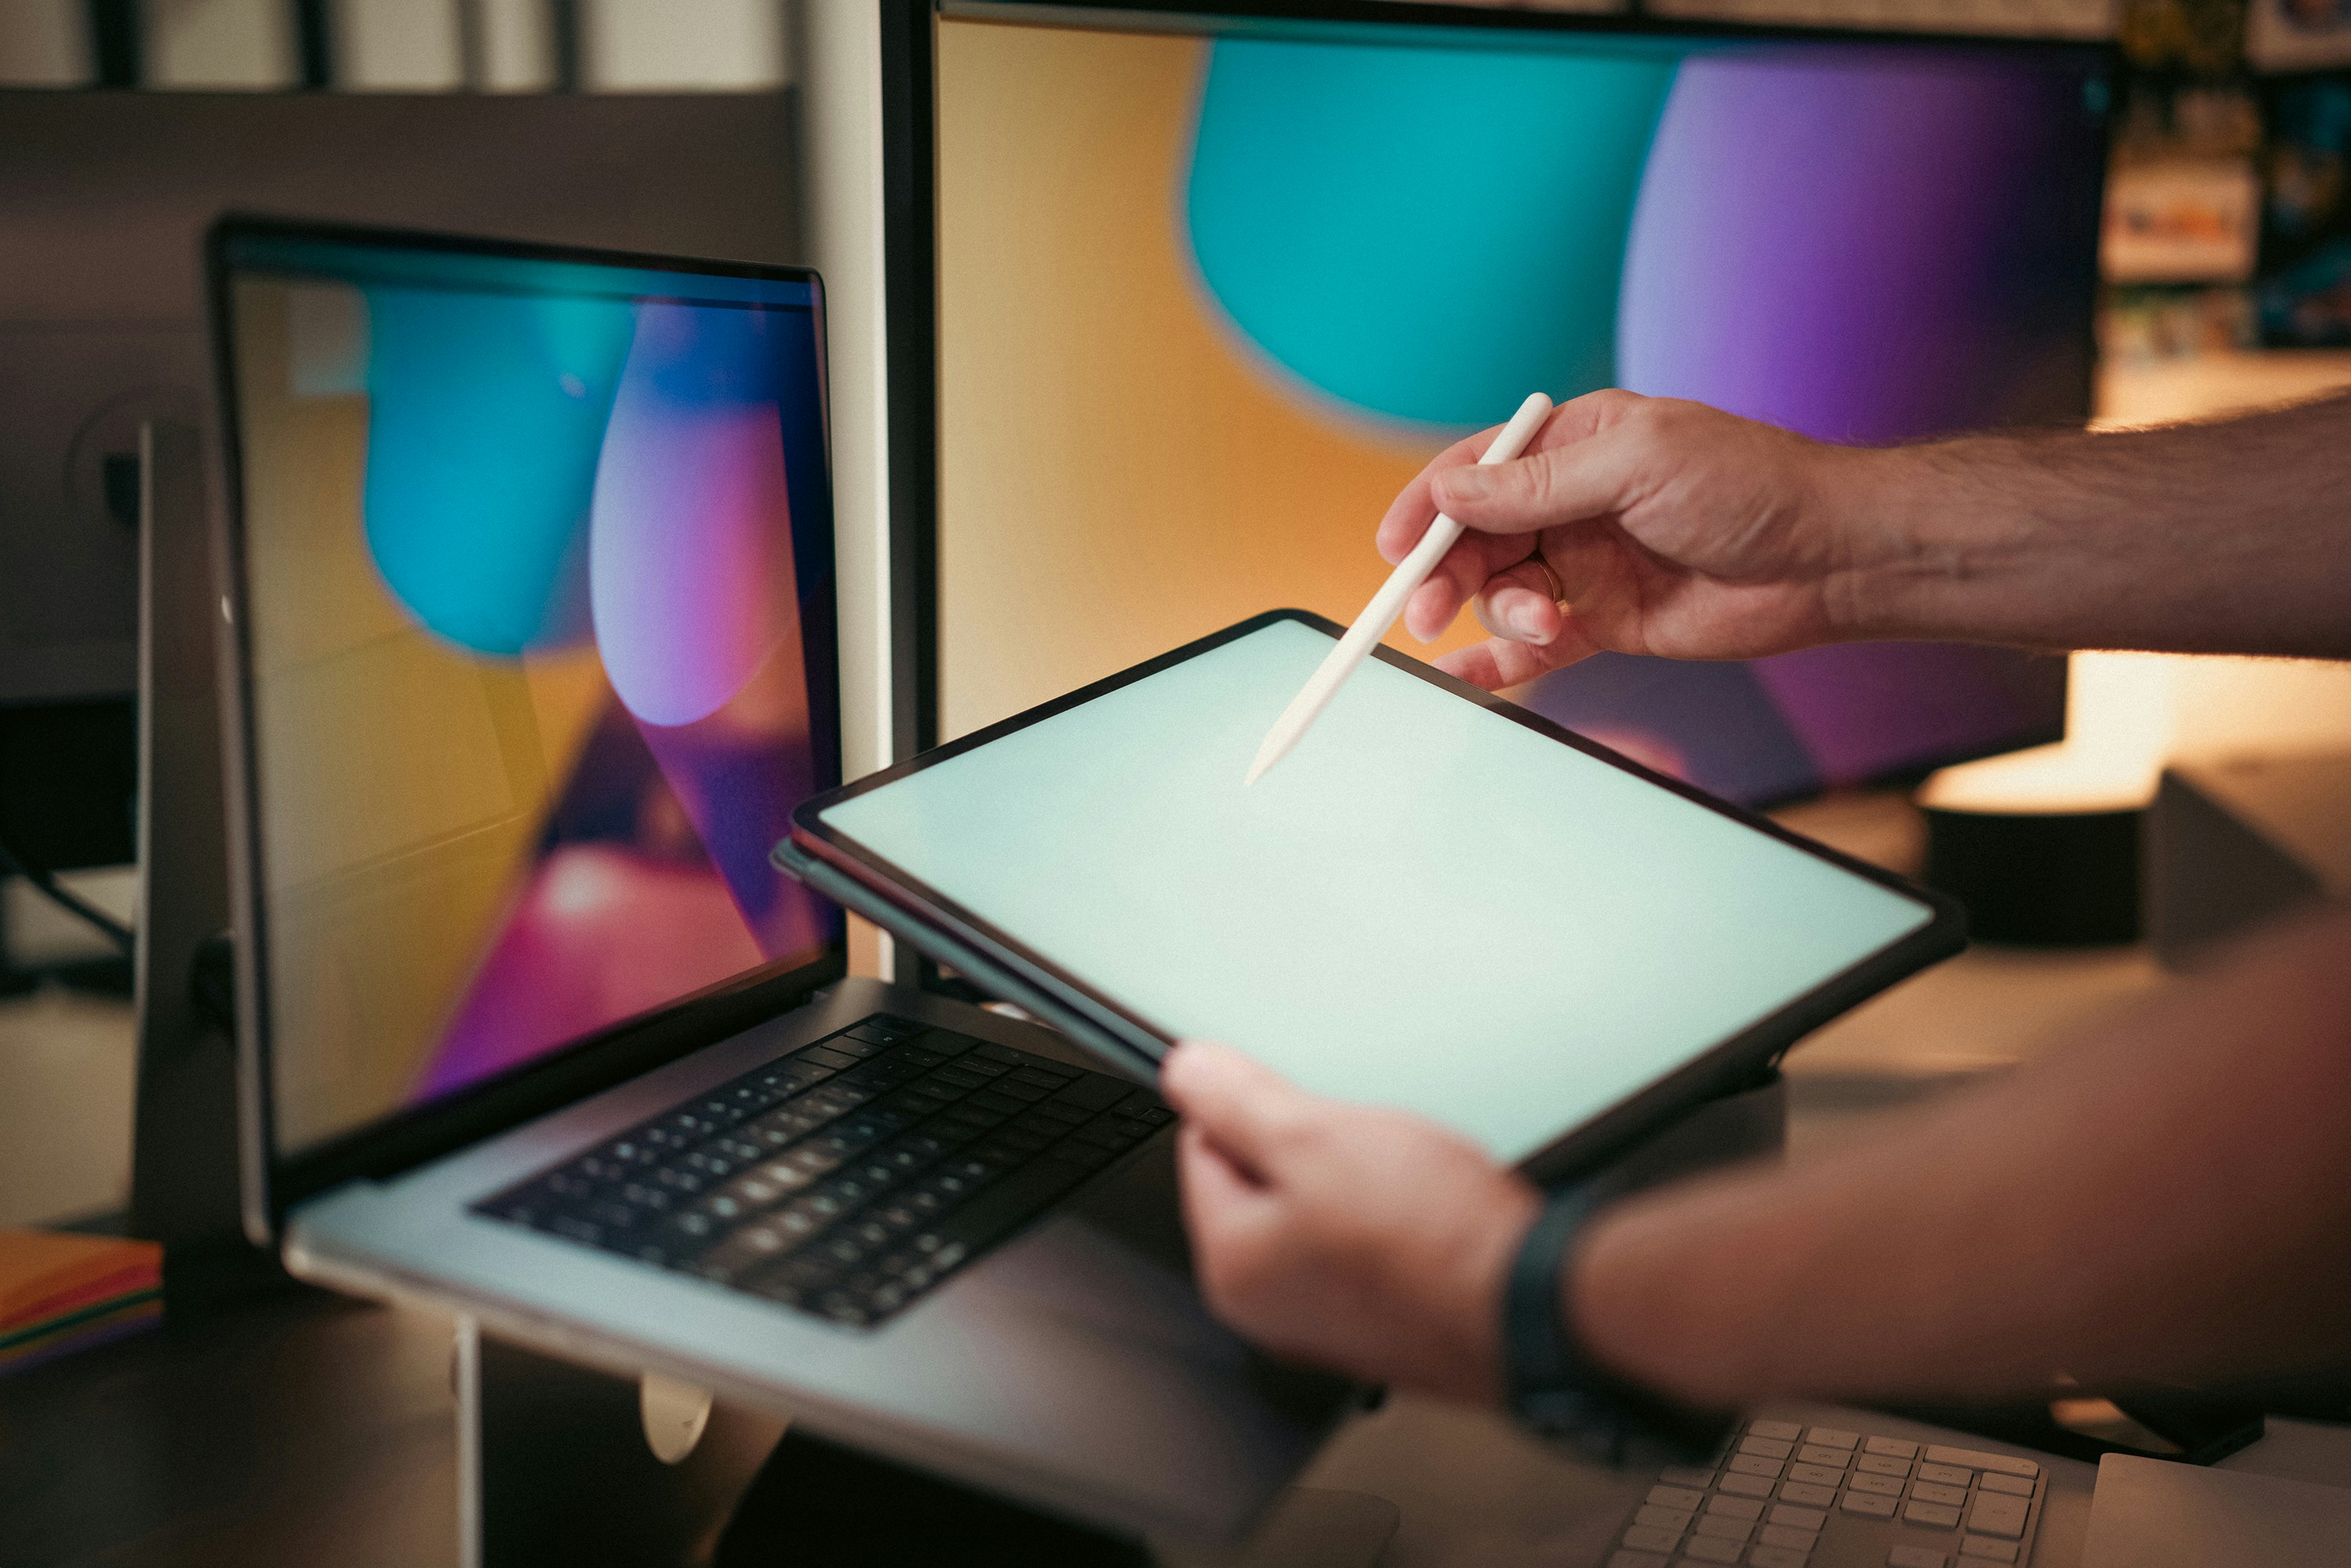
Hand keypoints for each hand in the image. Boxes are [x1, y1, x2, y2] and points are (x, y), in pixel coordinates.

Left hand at [1159, 1040, 1540, 1402]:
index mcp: (1233, 1265)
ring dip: (1354, 1180)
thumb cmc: (1432, 1237)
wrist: (1533, 1302)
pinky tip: (1427, 1210)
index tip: (1293, 1096)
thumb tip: (1185, 1073)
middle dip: (1308, 1149)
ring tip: (1403, 1175)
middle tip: (1359, 1141)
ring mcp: (1330, 1321)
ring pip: (1319, 1212)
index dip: (1249, 1108)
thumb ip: (1237, 1103)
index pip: (1201, 1150)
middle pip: (1262, 1185)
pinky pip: (1366, 1246)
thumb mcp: (1314, 1140)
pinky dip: (1391, 1220)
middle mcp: (1270, 1308)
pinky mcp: (1384, 1322)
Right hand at [1375, 390, 1887, 689]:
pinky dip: (1495, 662)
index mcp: (1574, 443)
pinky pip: (1532, 645)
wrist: (1829, 560)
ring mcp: (1585, 564)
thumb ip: (1538, 486)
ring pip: (1501, 592)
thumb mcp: (1636, 465)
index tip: (1394, 546)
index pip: (1475, 471)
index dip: (1427, 506)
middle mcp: (1570, 503)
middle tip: (1427, 610)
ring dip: (1499, 613)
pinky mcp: (1605, 622)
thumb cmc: (1749, 487)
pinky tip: (1461, 678)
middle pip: (1475, 538)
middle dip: (1447, 573)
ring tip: (1542, 623)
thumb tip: (1449, 490)